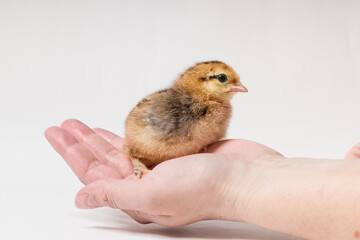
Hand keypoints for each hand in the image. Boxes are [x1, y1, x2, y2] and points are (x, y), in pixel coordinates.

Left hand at [45, 119, 281, 224]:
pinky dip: (131, 130)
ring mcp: (162, 165)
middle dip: (82, 142)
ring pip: (123, 148)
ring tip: (82, 125)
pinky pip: (146, 138)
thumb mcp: (153, 193)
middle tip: (64, 126)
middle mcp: (147, 182)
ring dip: (101, 136)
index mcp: (137, 196)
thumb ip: (116, 193)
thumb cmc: (206, 187)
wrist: (247, 175)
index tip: (58, 134)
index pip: (94, 174)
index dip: (73, 153)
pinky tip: (119, 126)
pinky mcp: (176, 150)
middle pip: (105, 159)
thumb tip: (82, 199)